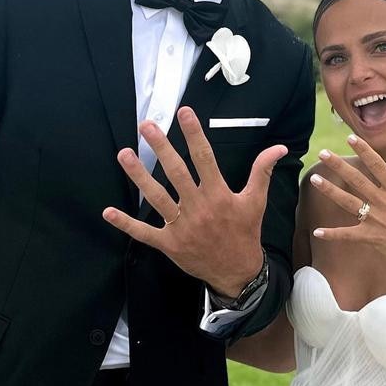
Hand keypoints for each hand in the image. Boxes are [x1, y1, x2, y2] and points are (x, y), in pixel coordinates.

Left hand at [103, 107, 286, 294]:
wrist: (238, 272)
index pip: (204, 158)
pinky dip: (125, 224)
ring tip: (123, 154)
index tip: (184, 113)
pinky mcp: (169, 244)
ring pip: (156, 197)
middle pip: (176, 172)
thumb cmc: (245, 232)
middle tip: (146, 126)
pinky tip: (107, 212)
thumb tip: (278, 147)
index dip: (194, 134)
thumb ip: (262, 171)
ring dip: (138, 176)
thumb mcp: (256, 201)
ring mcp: (181, 226)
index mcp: (218, 195)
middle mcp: (198, 208)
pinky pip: (144, 233)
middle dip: (160, 147)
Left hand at [310, 135, 385, 280]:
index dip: (364, 150)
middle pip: (356, 180)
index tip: (350, 138)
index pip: (378, 165)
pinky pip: (347, 235)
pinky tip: (317, 232)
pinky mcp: (370, 237)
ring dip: (330, 191)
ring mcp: (375, 220)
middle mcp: (383, 202)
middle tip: (322, 153)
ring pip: (347, 202)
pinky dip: (332, 234)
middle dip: (338, 166)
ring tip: (314, 179)